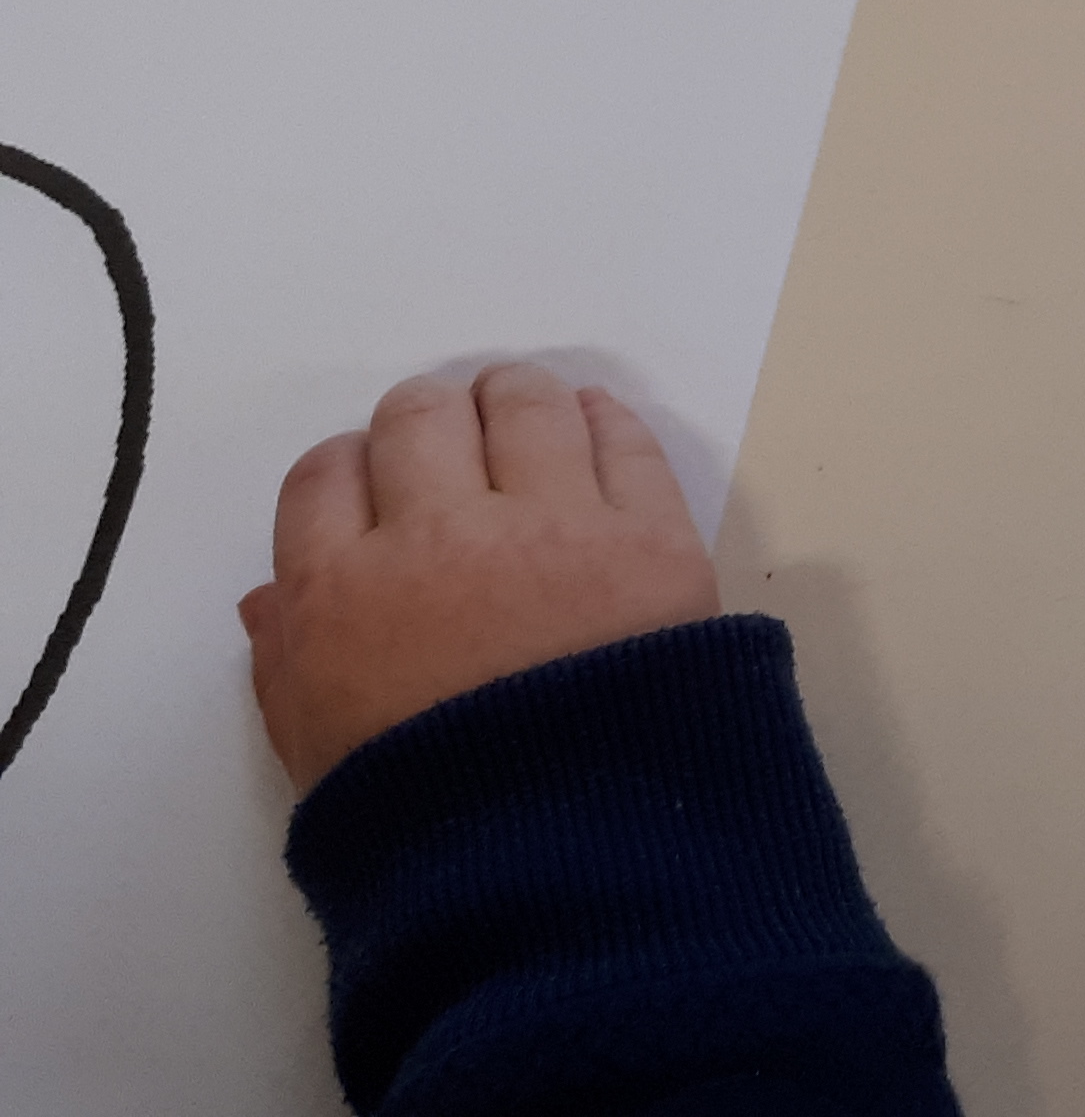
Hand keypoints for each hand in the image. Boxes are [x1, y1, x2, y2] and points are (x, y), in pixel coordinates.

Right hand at [240, 362, 716, 791]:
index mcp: (339, 592)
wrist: (560, 856)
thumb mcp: (318, 758)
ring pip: (522, 403)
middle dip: (427, 421)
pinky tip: (594, 424)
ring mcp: (550, 524)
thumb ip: (285, 667)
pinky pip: (621, 438)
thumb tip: (267, 598)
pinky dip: (602, 419)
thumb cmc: (423, 819)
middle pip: (419, 419)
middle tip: (451, 439)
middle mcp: (437, 535)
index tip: (374, 481)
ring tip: (521, 409)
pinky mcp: (649, 533)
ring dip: (513, 397)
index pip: (324, 478)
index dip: (349, 468)